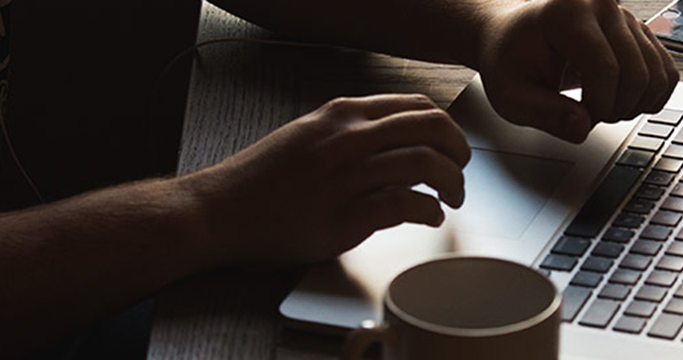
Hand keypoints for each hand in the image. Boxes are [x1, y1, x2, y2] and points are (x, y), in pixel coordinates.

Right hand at [182, 94, 470, 265]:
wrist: (221, 211)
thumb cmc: (261, 180)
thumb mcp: (307, 135)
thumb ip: (348, 132)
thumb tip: (392, 138)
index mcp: (341, 114)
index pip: (415, 106)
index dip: (444, 126)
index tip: (450, 144)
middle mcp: (349, 138)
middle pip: (432, 128)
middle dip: (459, 149)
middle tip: (462, 169)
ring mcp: (349, 175)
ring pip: (426, 163)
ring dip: (452, 183)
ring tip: (452, 198)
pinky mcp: (347, 215)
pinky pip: (407, 205)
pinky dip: (430, 212)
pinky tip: (430, 217)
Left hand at [472, 0, 679, 142]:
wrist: (513, 36)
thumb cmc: (509, 60)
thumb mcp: (511, 95)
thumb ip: (544, 114)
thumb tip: (581, 128)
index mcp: (566, 12)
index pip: (604, 68)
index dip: (597, 106)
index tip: (579, 118)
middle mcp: (602, 4)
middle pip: (636, 72)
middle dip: (617, 108)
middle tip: (590, 115)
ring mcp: (625, 15)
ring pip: (657, 74)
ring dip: (635, 105)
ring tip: (603, 107)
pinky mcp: (639, 31)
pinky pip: (666, 70)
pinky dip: (651, 96)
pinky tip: (622, 101)